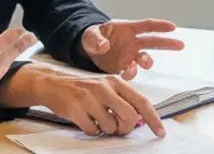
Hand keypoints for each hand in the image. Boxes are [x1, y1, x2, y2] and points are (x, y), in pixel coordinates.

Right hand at [4, 64, 166, 137]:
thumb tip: (140, 120)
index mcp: (116, 82)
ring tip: (97, 120)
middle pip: (130, 117)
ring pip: (111, 126)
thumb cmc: (83, 89)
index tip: (160, 132)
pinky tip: (86, 121)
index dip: (153, 119)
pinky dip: (92, 131)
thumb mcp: (105, 88)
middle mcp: (105, 88)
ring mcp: (90, 98)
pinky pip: (93, 130)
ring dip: (106, 130)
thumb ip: (123, 101)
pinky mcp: (76, 109)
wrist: (52, 84)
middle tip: (117, 128)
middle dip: (126, 128)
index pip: (141, 102)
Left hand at [81, 19, 184, 78]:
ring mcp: (129, 55)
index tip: (172, 27)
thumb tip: (104, 45)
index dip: (159, 26)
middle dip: (167, 43)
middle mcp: (132, 42)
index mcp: (126, 29)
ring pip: (144, 59)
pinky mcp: (124, 67)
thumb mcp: (89, 35)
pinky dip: (130, 74)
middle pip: (153, 42)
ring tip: (144, 64)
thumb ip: (95, 39)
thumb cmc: (90, 38)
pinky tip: (125, 75)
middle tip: (180, 45)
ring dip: (147, 61)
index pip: (146, 26)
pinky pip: (131, 71)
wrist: (87, 51)